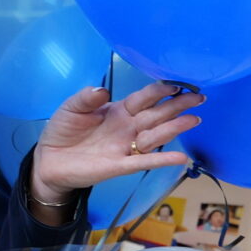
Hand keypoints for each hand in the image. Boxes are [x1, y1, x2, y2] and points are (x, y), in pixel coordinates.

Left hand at [29, 81, 201, 210]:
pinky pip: (145, 161)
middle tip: (200, 98)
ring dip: (175, 128)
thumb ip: (86, 98)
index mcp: (119, 110)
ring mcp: (126, 146)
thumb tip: (103, 90)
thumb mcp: (71, 108)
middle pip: (158, 114)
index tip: (176, 85)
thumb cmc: (64, 130)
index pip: (144, 98)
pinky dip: (162, 159)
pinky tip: (180, 158)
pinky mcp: (121, 165)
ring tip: (194, 119)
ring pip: (156, 136)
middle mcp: (128, 126)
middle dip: (178, 106)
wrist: (50, 159)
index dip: (159, 91)